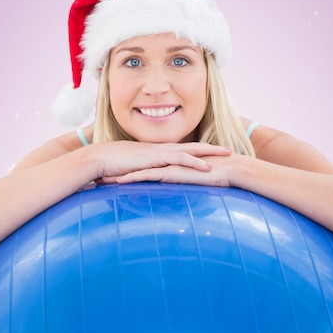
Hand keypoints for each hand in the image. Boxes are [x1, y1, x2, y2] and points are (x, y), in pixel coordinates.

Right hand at [91, 141, 232, 180]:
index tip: (216, 154)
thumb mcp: (134, 172)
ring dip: (211, 152)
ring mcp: (161, 152)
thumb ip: (144, 176)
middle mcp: (163, 149)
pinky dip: (195, 163)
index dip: (201, 152)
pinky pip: (180, 160)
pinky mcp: (157, 158)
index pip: (185, 150)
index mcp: (159, 152)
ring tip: (229, 154)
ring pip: (192, 150)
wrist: (101, 159)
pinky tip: (208, 168)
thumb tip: (148, 185)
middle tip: (231, 150)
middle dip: (213, 148)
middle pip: (194, 146)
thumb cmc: (113, 166)